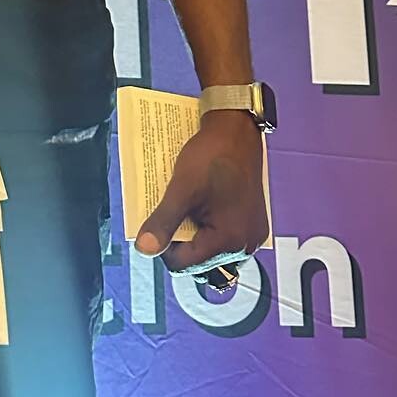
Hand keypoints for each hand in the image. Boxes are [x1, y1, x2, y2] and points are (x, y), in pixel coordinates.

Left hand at [134, 111, 267, 273]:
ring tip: (186, 207)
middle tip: (174, 211)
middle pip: (199, 259)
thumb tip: (145, 249)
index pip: (184, 265)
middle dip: (180, 240)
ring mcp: (251, 235)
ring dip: (192, 233)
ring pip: (210, 248)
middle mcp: (245, 245)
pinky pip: (223, 236)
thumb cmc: (213, 156)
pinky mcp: (252, 223)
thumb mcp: (181, 189)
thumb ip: (163, 222)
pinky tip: (200, 205)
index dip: (164, 247)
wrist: (237, 131)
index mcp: (229, 241)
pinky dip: (208, 225)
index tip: (158, 223)